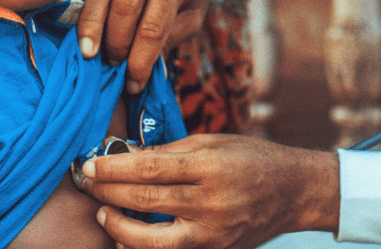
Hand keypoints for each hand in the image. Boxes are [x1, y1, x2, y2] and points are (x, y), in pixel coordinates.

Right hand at [63, 0, 218, 93]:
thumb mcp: (194, 14)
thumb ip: (171, 39)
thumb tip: (141, 71)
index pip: (153, 26)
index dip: (141, 60)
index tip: (133, 84)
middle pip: (124, 5)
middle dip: (116, 42)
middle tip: (113, 66)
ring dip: (90, 23)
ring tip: (87, 52)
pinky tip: (60, 16)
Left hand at [78, 134, 340, 248]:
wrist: (293, 192)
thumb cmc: (254, 158)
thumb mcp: (216, 142)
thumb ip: (173, 151)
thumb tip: (129, 155)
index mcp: (212, 165)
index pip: (151, 167)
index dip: (115, 166)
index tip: (91, 163)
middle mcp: (212, 201)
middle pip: (145, 199)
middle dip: (108, 190)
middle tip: (86, 181)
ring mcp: (212, 232)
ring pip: (150, 238)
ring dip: (117, 224)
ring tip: (102, 210)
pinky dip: (140, 245)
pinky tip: (124, 234)